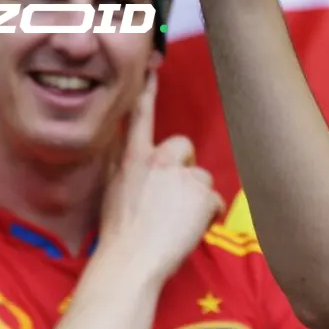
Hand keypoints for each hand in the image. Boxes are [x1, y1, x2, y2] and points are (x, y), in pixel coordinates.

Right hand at [98, 77, 224, 279]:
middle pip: (183, 145)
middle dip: (184, 166)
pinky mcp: (202, 192)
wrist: (131, 260)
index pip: (139, 117)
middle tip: (173, 195)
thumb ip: (128, 171)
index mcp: (132, 159)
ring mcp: (182, 174)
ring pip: (202, 177)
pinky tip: (192, 230)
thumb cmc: (119, 234)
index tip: (151, 69)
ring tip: (177, 221)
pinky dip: (209, 215)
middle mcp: (157, 160)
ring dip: (196, 196)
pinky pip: (214, 200)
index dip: (146, 92)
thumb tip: (137, 163)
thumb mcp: (114, 192)